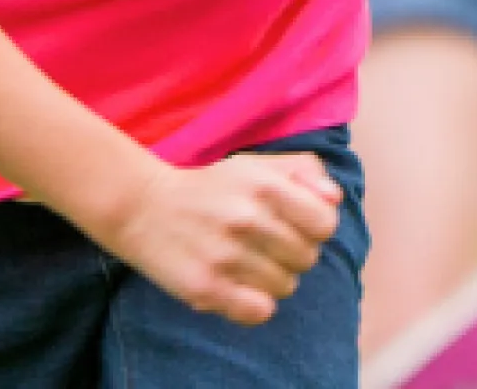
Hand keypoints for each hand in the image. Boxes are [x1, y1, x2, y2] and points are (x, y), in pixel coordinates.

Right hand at [93, 152, 341, 325]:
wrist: (143, 207)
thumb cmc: (212, 187)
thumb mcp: (258, 165)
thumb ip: (305, 172)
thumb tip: (333, 200)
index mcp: (267, 187)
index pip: (326, 225)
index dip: (314, 229)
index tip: (294, 227)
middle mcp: (249, 220)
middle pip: (307, 259)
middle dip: (292, 254)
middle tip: (265, 246)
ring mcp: (226, 256)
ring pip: (285, 287)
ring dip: (272, 279)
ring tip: (247, 264)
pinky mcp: (205, 287)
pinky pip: (259, 311)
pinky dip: (255, 305)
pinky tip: (240, 288)